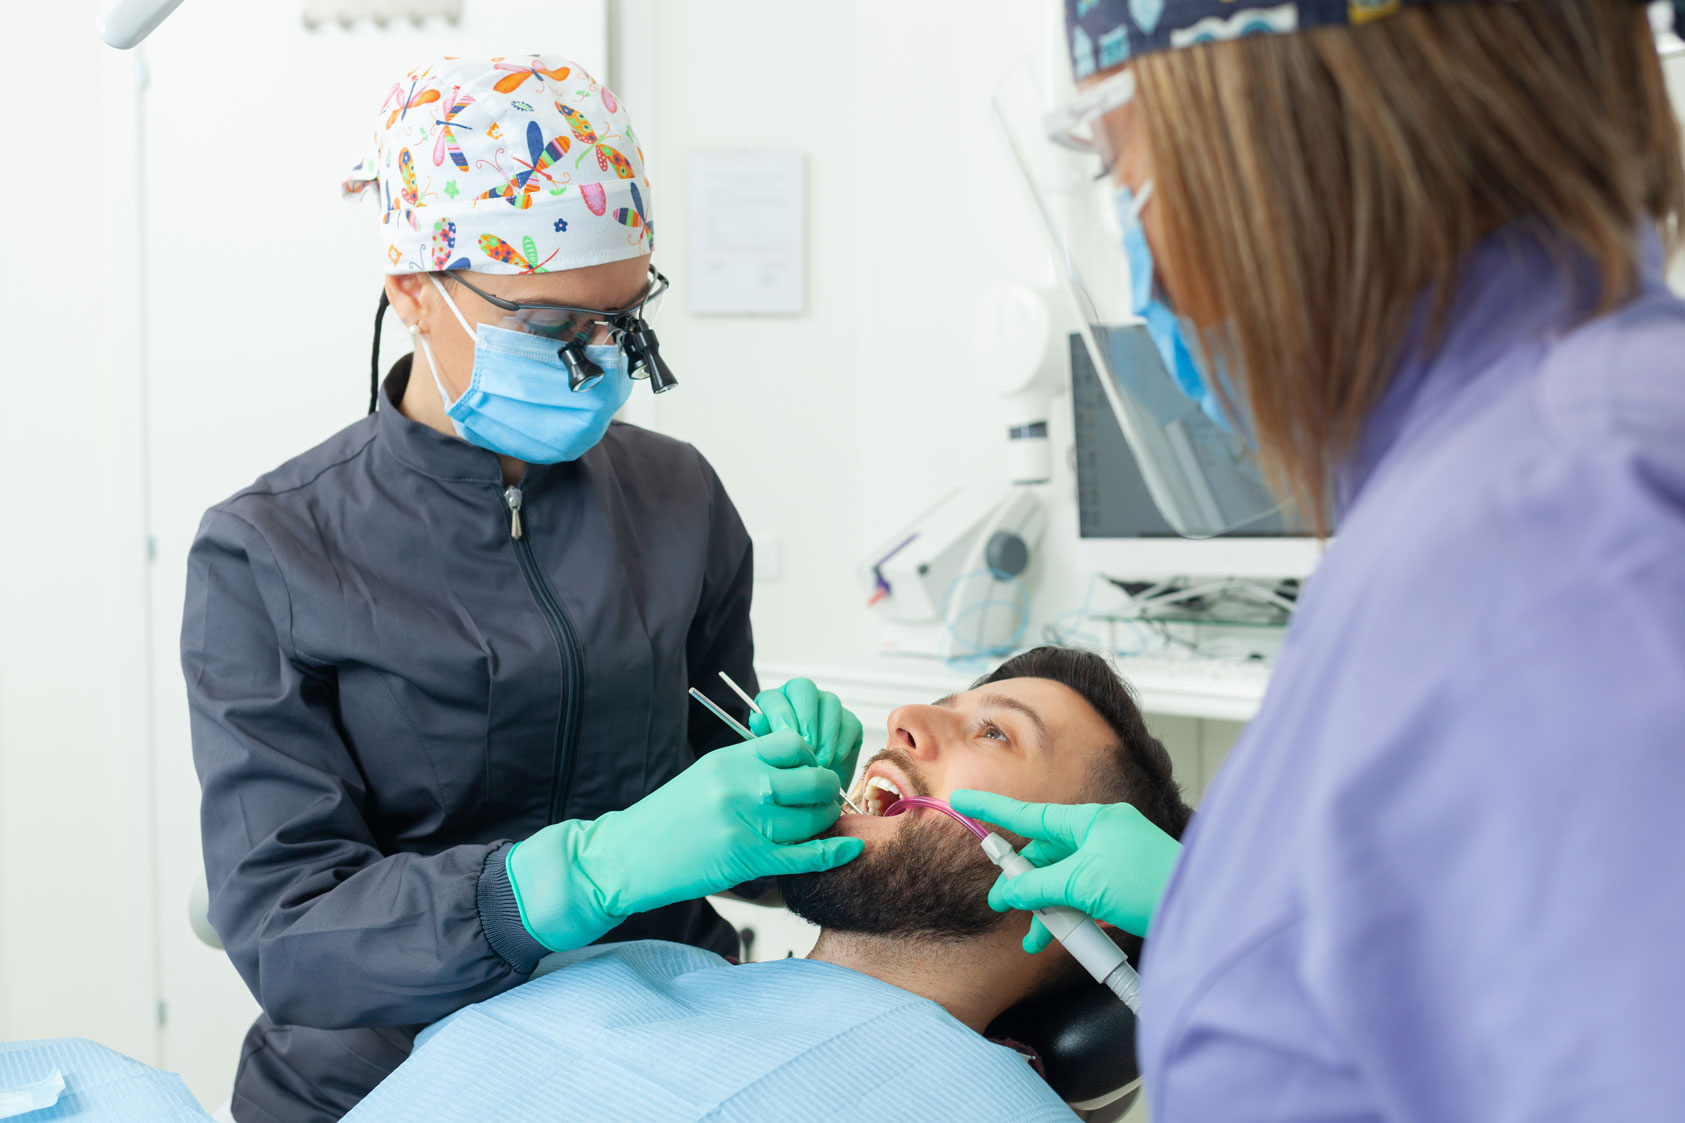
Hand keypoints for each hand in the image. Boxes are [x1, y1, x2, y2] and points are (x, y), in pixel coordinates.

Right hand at [509, 731, 861, 950]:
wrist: (626, 856)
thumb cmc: (666, 817)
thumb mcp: (706, 775)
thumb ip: (749, 767)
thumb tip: (796, 767)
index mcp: (729, 760)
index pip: (792, 745)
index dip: (809, 758)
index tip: (809, 770)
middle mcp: (739, 787)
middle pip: (811, 781)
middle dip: (827, 790)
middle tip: (826, 798)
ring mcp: (743, 825)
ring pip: (811, 819)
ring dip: (826, 822)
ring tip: (824, 823)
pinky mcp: (745, 860)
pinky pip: (804, 856)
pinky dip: (832, 853)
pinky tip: (849, 849)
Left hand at [748, 678, 863, 790]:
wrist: (807, 789)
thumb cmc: (783, 769)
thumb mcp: (769, 755)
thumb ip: (763, 737)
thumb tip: (757, 720)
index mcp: (775, 702)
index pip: (775, 697)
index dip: (781, 715)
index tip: (785, 738)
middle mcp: (801, 698)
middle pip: (804, 688)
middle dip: (806, 718)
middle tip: (806, 746)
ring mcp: (827, 707)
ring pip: (830, 703)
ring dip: (825, 734)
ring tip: (819, 761)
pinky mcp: (849, 722)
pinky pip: (849, 723)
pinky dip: (841, 743)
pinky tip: (833, 760)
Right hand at [949, 790, 1181, 949]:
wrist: (1207, 913)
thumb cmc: (1150, 883)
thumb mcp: (1082, 883)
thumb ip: (1038, 886)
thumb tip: (1007, 893)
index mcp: (1091, 821)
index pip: (1031, 813)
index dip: (994, 809)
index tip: (964, 800)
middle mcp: (1102, 836)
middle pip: (1046, 855)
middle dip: (1024, 884)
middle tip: (1004, 904)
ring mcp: (1114, 862)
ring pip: (1064, 881)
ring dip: (1048, 910)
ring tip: (1036, 939)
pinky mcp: (1126, 889)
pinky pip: (1086, 898)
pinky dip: (1072, 918)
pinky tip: (1065, 938)